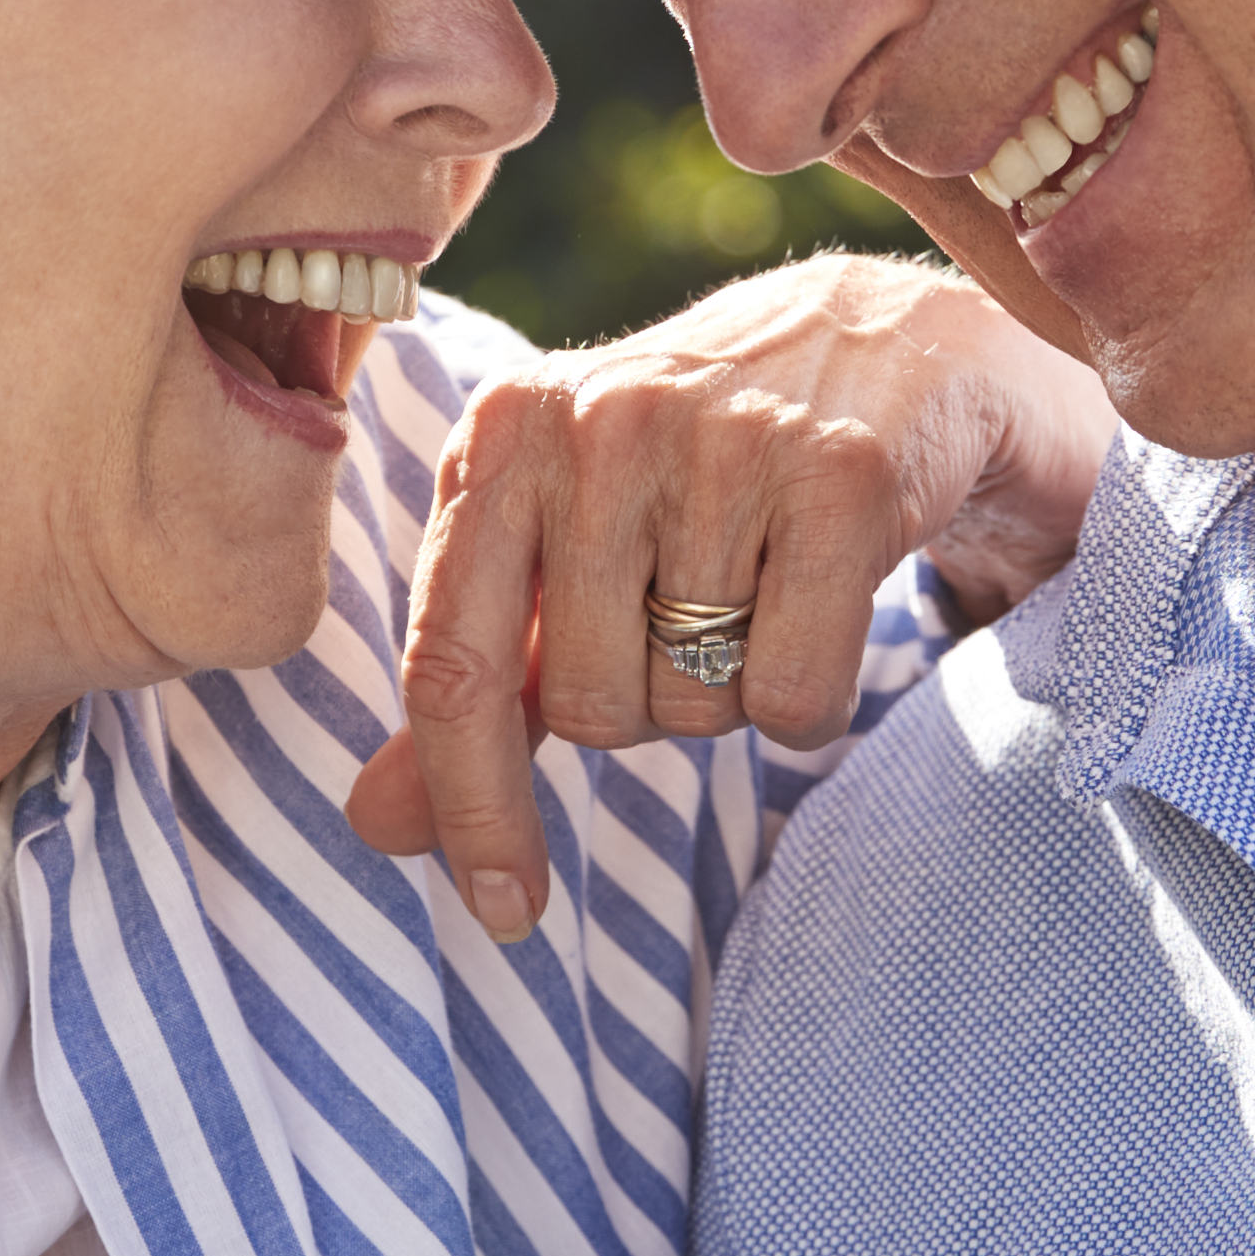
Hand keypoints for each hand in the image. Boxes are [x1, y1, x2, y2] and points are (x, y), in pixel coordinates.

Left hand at [348, 254, 1110, 934]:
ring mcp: (720, 441)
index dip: (470, 802)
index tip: (503, 909)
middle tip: (694, 610)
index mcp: (499, 435)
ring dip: (732, 689)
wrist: (882, 346)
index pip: (450, 662)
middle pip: (591, 708)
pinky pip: (795, 693)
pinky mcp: (841, 477)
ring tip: (759, 581)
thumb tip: (371, 826)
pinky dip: (812, 689)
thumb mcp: (558, 552)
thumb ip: (472, 685)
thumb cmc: (690, 472)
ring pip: (697, 704)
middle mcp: (596, 423)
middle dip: (647, 702)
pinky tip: (823, 595)